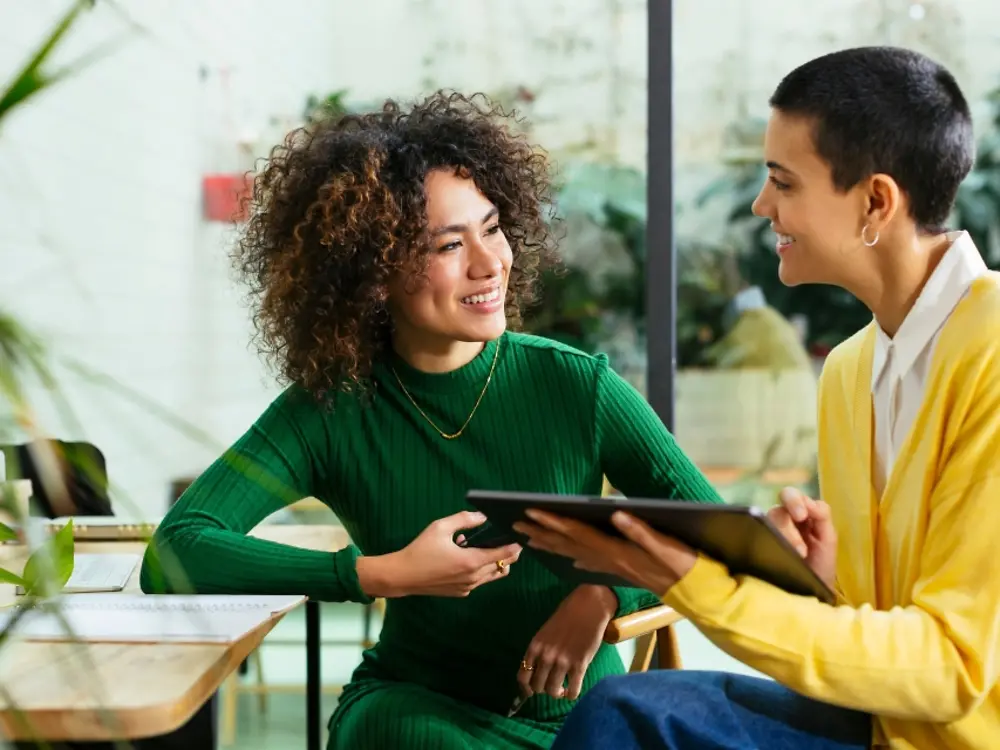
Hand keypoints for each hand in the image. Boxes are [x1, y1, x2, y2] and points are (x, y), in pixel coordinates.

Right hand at [357, 511, 520, 597]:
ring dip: (496, 563)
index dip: (515, 546)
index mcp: (471, 561)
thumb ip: (464, 519)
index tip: (522, 539)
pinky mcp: (461, 593)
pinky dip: (481, 570)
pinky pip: (480, 581)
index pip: (503, 554)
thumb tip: (482, 516)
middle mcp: (473, 578)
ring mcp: (468, 587)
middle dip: (509, 554)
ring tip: (487, 549)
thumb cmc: (420, 550)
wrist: (402, 576)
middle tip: (511, 542)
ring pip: (493, 576)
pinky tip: (467, 558)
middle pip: (503, 567)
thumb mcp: (440, 527)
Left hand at [512, 510, 696, 595]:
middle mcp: (608, 558)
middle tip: (514, 523)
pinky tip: (568, 557)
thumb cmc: (683, 565)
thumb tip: (617, 512)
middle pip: (567, 544)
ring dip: (550, 544)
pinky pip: (589, 562)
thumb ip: (641, 529)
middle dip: (540, 532)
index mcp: (614, 549)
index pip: (576, 532)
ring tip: (529, 537)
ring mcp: (612, 565)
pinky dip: (574, 556)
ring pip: (574, 553)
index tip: (530, 512)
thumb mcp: (665, 545)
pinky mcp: (620, 568)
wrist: (696, 592)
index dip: (552, 521)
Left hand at [518, 584, 616, 700]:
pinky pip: (573, 690)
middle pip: (537, 687)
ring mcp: (562, 662)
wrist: (588, 608)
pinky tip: (572, 691)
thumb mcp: (544, 633)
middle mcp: (546, 656)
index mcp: (535, 647)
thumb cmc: (566, 617)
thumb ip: (539, 651)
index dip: (525, 689)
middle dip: (543, 690)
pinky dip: (571, 695)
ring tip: (562, 689)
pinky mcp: (580, 665)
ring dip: (557, 693)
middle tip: (550, 685)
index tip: (531, 692)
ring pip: (553, 691)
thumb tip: (536, 672)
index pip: (522, 676)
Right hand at [767, 486, 836, 588]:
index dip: (795, 501)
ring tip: (797, 556)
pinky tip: (779, 554)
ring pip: (767, 523)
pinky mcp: (759, 543)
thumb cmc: (821, 566)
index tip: (802, 516)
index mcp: (800, 514)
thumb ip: (822, 515)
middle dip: (787, 524)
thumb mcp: (828, 539)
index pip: (791, 496)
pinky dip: (769, 541)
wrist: (812, 593)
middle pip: (777, 509)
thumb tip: (808, 501)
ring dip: (784, 537)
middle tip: (799, 547)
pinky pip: (757, 533)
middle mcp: (782, 520)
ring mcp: (769, 532)